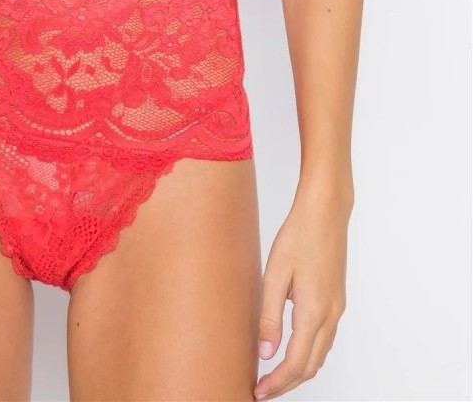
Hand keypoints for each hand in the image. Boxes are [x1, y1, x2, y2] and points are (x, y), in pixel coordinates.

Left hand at [254, 190, 350, 399]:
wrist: (326, 212)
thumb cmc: (299, 235)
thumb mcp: (275, 274)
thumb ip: (269, 316)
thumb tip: (265, 353)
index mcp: (314, 312)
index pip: (295, 364)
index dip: (277, 383)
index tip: (258, 392)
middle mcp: (330, 315)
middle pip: (310, 366)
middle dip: (287, 383)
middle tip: (262, 390)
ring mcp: (337, 309)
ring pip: (320, 354)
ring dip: (299, 371)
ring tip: (273, 375)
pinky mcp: (337, 300)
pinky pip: (325, 339)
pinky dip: (309, 353)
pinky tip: (292, 349)